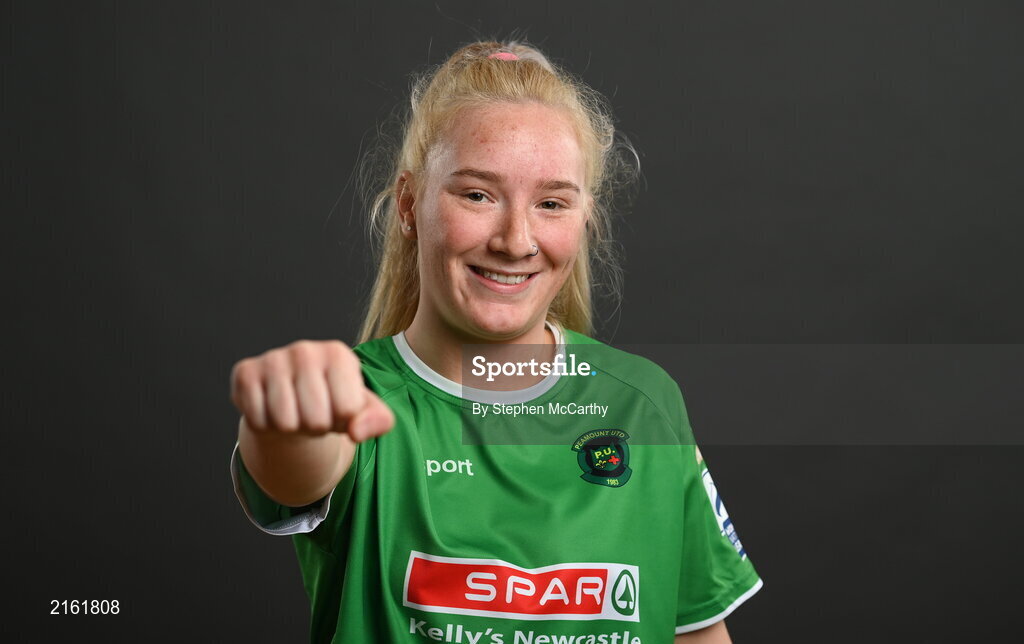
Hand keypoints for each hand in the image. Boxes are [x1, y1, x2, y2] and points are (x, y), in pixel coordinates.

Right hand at [230, 340, 393, 442]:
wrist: (292, 401)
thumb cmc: (332, 404)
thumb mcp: (364, 412)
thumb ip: (378, 421)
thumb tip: (357, 432)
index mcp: (339, 355)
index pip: (348, 410)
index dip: (343, 421)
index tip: (337, 409)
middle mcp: (305, 350)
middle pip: (316, 419)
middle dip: (317, 428)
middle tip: (313, 414)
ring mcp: (273, 359)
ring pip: (286, 423)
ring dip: (291, 429)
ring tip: (295, 412)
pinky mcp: (246, 372)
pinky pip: (258, 420)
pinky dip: (266, 427)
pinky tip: (272, 410)